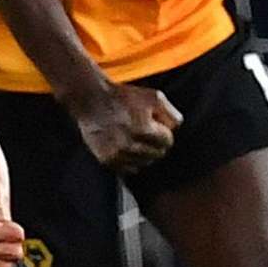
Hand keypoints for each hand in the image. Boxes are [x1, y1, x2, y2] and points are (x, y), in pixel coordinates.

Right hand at [66, 80, 180, 171]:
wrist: (92, 100)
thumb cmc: (124, 97)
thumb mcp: (154, 96)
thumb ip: (171, 114)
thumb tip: (175, 129)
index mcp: (143, 129)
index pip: (167, 141)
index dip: (164, 132)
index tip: (156, 125)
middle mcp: (129, 145)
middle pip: (158, 154)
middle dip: (156, 143)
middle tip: (145, 131)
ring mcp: (117, 154)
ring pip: (144, 163)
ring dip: (144, 153)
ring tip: (135, 137)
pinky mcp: (106, 160)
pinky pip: (129, 169)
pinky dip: (131, 161)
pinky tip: (127, 146)